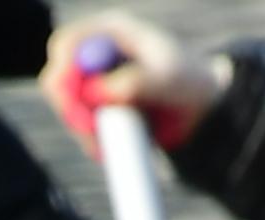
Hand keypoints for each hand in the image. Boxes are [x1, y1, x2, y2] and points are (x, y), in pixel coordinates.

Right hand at [41, 15, 223, 148]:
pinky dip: (96, 142)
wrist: (205, 106)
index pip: (67, 45)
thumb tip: (96, 94)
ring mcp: (95, 84)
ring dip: (87, 131)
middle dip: (71, 109)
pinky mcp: (98, 111)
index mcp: (111, 32)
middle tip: (92, 132)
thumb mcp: (168, 78)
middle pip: (58, 80)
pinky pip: (83, 130)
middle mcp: (97, 56)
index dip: (63, 74)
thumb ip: (134, 82)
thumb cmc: (191, 80)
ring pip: (69, 110)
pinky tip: (122, 143)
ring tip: (125, 137)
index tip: (74, 105)